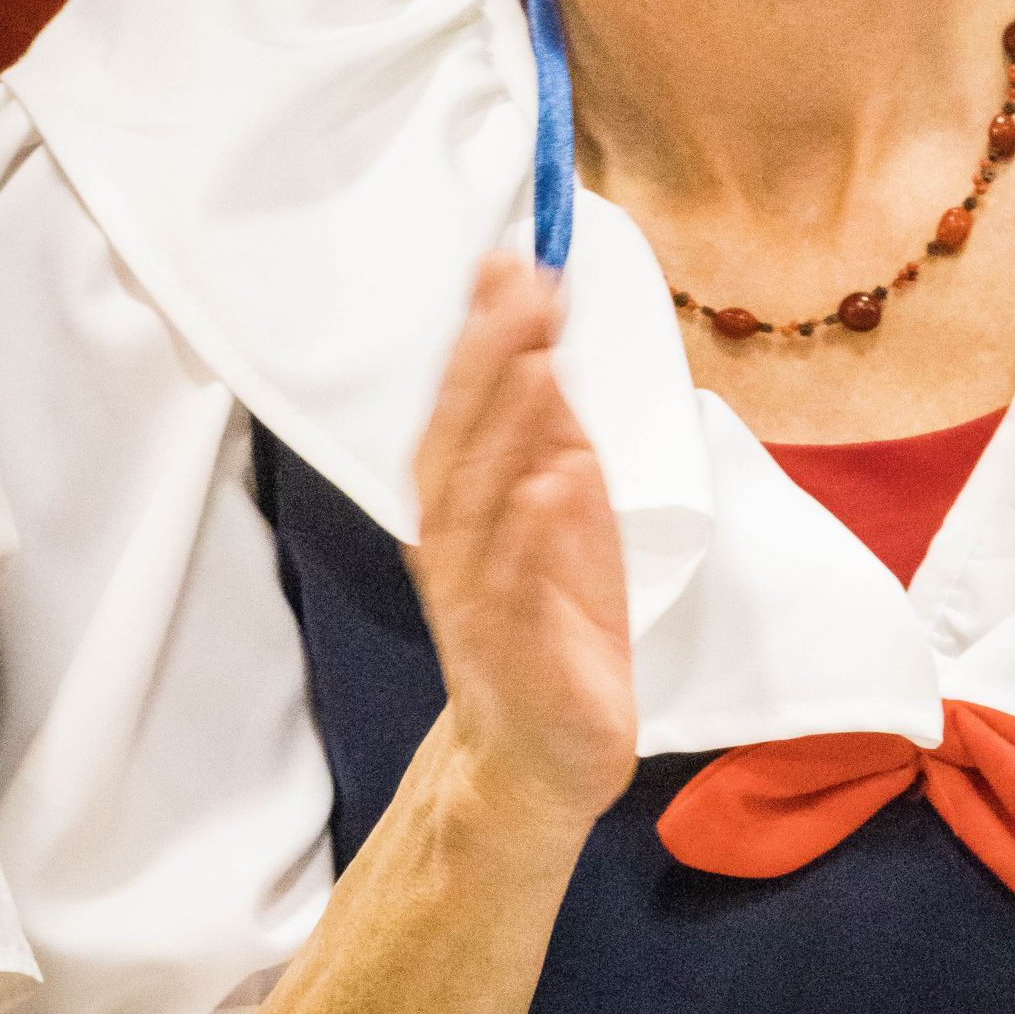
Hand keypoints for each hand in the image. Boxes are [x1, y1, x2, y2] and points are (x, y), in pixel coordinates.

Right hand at [408, 254, 635, 830]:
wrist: (542, 754)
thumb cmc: (551, 615)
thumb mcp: (560, 499)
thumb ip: (548, 419)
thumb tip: (540, 322)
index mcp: (463, 496)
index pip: (466, 400)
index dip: (486, 332)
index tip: (513, 259)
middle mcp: (454, 538)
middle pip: (461, 437)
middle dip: (490, 359)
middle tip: (524, 286)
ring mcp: (477, 595)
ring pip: (477, 503)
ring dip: (503, 429)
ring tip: (533, 362)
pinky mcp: (512, 653)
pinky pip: (510, 589)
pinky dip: (524, 537)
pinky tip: (544, 486)